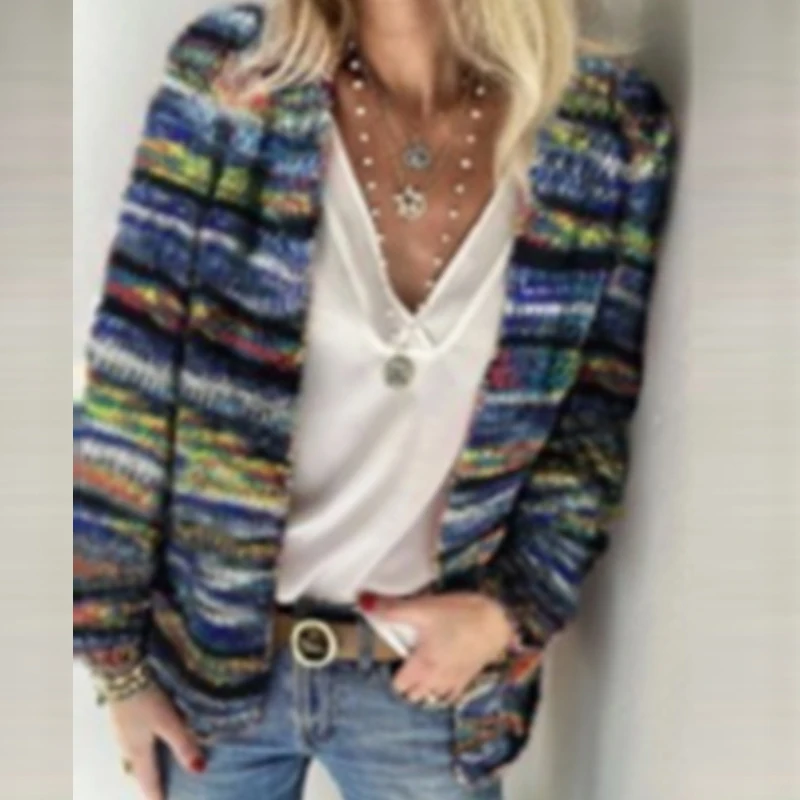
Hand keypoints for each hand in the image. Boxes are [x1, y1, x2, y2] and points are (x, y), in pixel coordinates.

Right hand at [107, 683, 205, 798]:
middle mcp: (125, 746)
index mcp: (138, 752)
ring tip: (152, 771)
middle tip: (156, 792)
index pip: (148, 781)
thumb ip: (183, 745)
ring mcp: (120, 732)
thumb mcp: (168, 721)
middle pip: (137, 772)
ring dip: (142, 767)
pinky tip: (145, 742)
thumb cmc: (147, 700)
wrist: (121, 674)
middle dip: (147, 783)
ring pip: (132, 758)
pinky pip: (130, 744)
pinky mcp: (120, 719)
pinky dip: (139, 751)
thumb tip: (199, 770)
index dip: (156, 796)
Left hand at [358, 590, 529, 705]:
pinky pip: (451, 694)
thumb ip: (390, 608)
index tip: (390, 659)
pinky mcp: (470, 677)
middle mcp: (437, 681)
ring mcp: (455, 682)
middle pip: (414, 695)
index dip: (391, 674)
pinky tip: (443, 673)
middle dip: (406, 684)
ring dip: (424, 689)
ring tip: (421, 670)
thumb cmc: (459, 614)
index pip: (398, 686)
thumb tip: (361, 601)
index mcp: (422, 667)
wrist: (499, 620)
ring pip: (433, 697)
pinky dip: (443, 690)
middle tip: (404, 662)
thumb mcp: (422, 607)